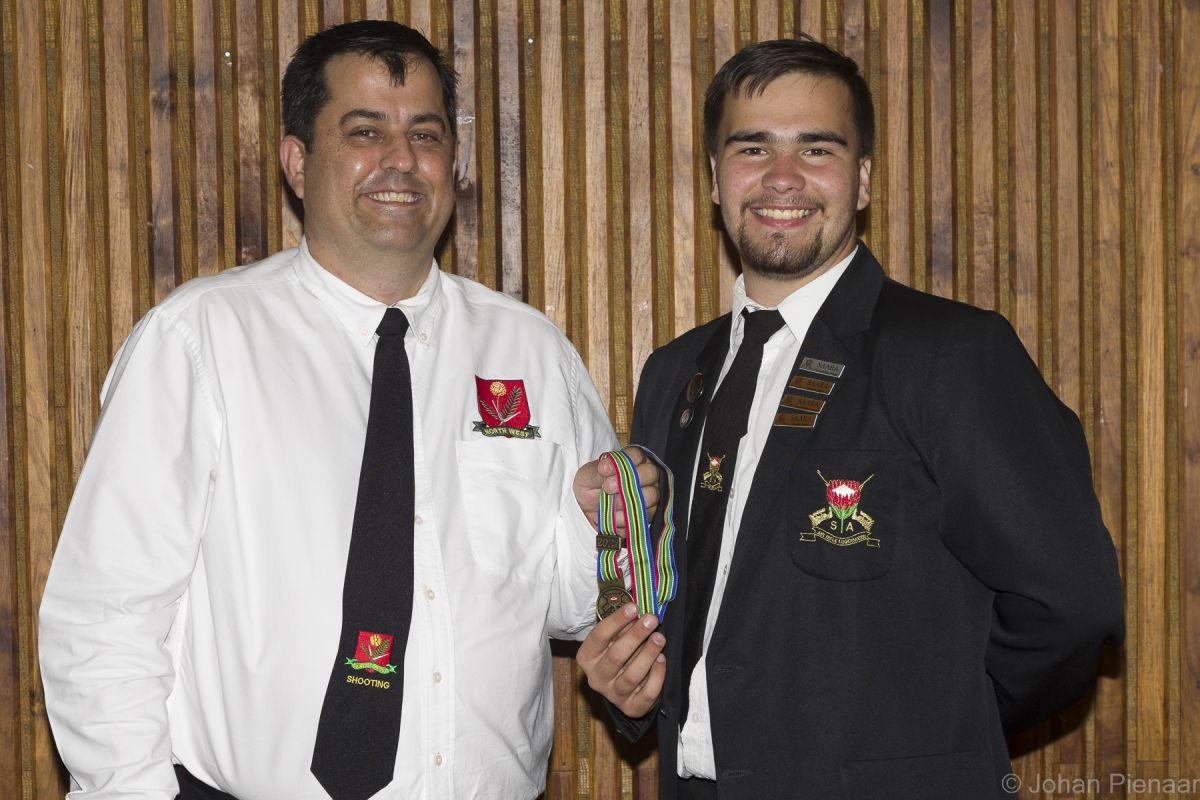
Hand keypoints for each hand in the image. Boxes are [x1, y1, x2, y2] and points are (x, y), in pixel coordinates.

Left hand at [573, 446, 660, 532]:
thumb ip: (596, 471)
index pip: (637, 455)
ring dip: (626, 501)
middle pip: (651, 473)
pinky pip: (643, 515)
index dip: (623, 461)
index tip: (603, 469)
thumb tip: (605, 467)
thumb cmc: (590, 486)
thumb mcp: (586, 476)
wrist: (586, 510)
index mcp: (632, 460)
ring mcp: (650, 494)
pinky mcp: (648, 514)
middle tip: (607, 488)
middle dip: (629, 481)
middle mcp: (646, 475)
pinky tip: (611, 516)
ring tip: (608, 503)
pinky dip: (625, 517)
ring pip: (651, 495)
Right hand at [576, 603, 666, 717]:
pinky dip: (657, 675)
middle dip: (636, 635)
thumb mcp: (614, 640)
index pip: (599, 636)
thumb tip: (637, 611)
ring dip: (648, 654)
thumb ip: (622, 628)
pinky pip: (647, 692)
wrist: (625, 690)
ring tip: (660, 638)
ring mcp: (614, 695)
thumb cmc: (620, 655)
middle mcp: (596, 678)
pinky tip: (662, 659)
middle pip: (616, 656)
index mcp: (587, 658)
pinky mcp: (632, 707)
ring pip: (632, 675)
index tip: (634, 607)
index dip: (616, 621)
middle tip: (651, 619)